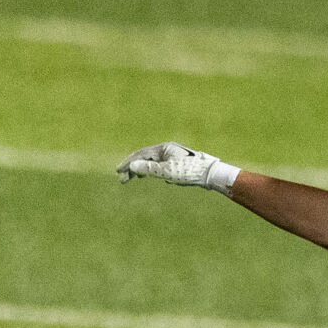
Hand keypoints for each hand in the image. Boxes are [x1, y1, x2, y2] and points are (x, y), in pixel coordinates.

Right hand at [116, 141, 239, 194]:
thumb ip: (149, 169)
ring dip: (139, 170)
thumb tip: (132, 166)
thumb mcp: (167, 172)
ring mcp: (171, 156)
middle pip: (144, 157)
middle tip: (121, 179)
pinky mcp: (176, 163)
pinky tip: (146, 176)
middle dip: (132, 167)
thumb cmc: (189, 172)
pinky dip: (148, 170)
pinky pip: (157, 165)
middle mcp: (167, 150)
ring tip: (130, 179)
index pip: (141, 154)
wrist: (210, 174)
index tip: (118, 171)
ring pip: (151, 162)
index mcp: (164, 148)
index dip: (128, 162)